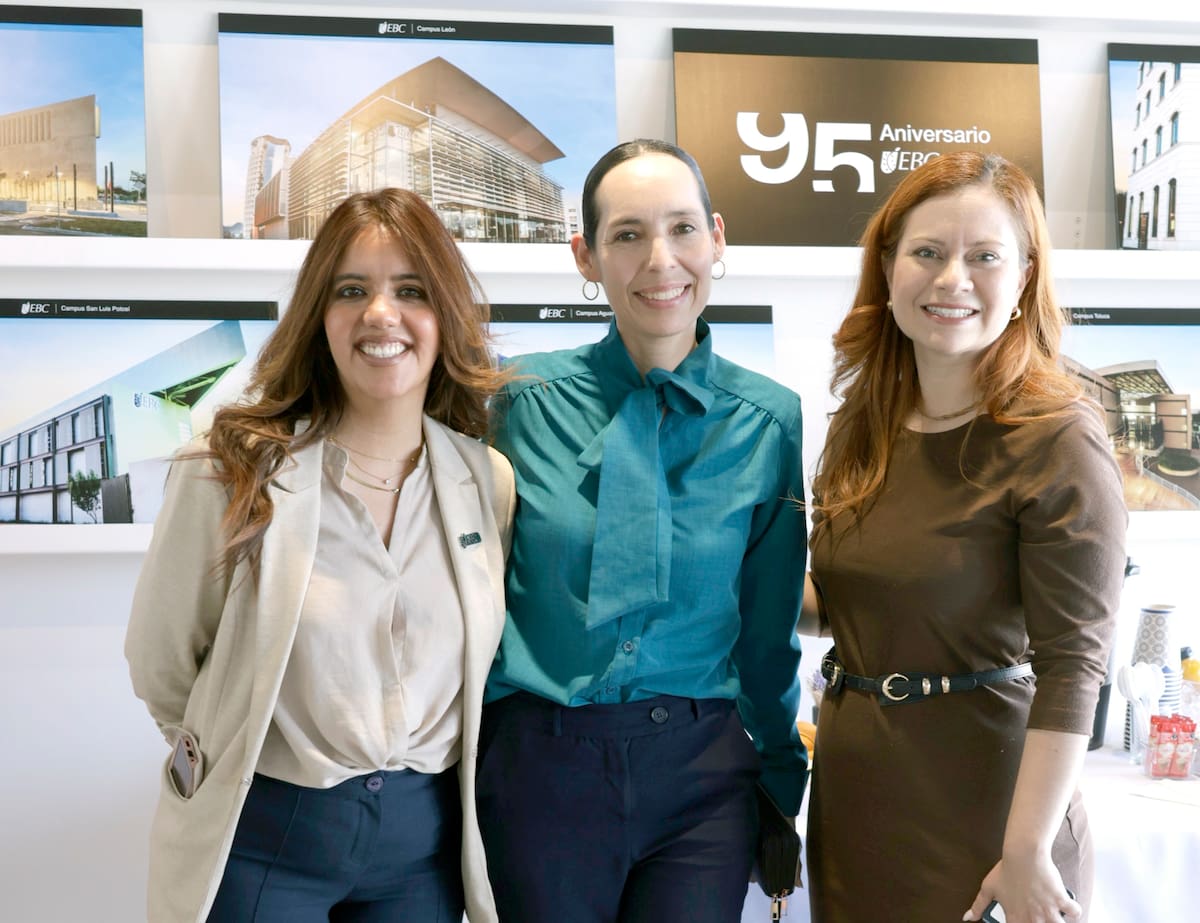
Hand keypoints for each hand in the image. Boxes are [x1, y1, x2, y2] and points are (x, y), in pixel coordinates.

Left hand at [961, 858, 1080, 922]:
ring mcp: (1048, 910)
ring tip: (1055, 916)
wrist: (1023, 855)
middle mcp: (1033, 917)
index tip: (1022, 921)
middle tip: (1039, 915)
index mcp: (1015, 917)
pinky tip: (1070, 907)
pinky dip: (1074, 911)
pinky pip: (1075, 912)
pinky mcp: (1061, 900)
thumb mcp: (988, 888)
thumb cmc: (1006, 869)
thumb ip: (978, 905)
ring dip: (1057, 921)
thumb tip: (968, 917)